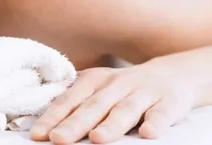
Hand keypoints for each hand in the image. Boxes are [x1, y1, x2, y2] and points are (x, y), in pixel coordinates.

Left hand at [30, 64, 196, 143]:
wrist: (173, 73)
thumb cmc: (126, 89)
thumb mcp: (100, 89)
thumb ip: (77, 104)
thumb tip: (44, 128)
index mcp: (96, 80)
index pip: (70, 100)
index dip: (53, 117)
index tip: (38, 134)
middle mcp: (117, 84)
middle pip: (94, 105)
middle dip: (75, 123)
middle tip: (58, 139)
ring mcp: (144, 92)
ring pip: (125, 109)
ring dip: (111, 124)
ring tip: (97, 138)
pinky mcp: (169, 102)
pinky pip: (162, 113)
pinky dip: (155, 122)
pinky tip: (147, 133)